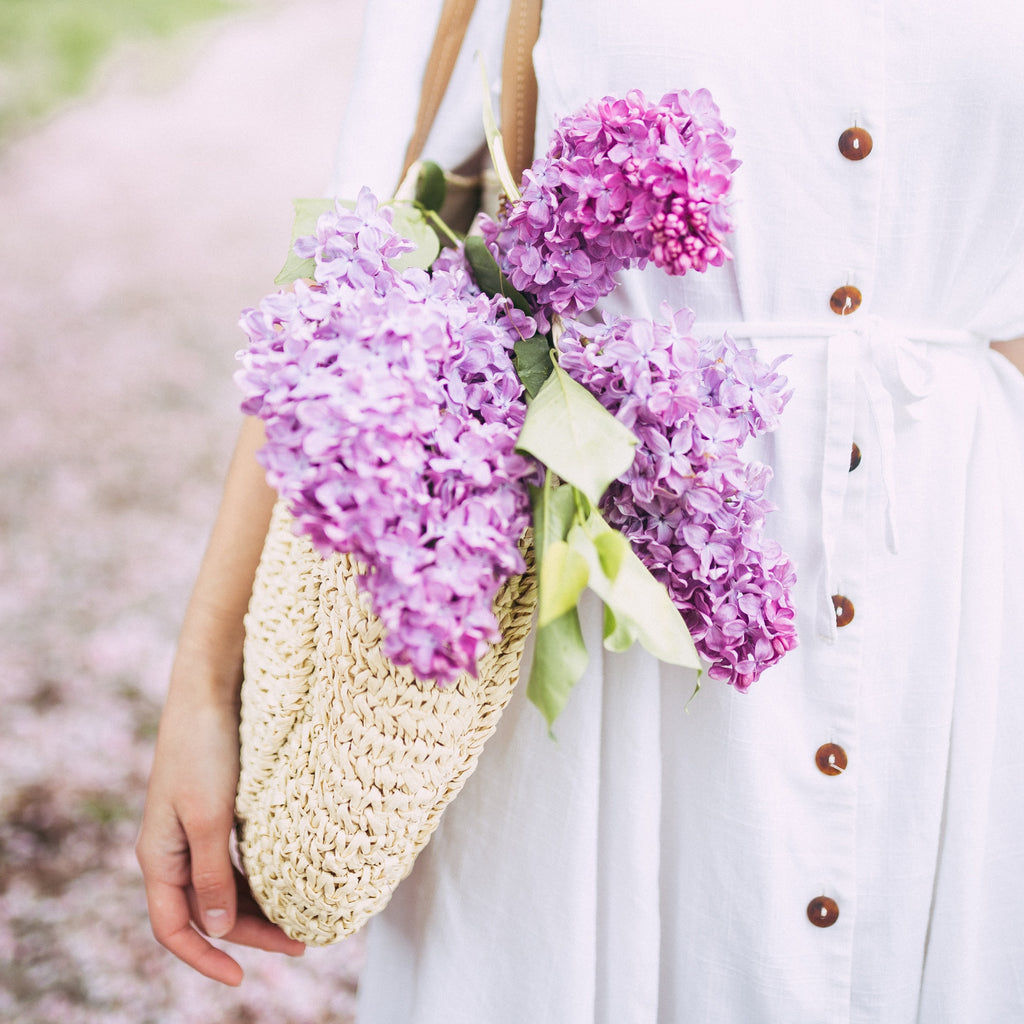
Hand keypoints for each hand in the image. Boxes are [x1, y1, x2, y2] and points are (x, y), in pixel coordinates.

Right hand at [136, 686, 304, 984]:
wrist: (211, 690)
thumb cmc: (205, 750)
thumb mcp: (210, 817)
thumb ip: (213, 874)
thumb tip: (217, 929)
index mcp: (159, 856)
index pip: (174, 928)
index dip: (205, 959)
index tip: (243, 978)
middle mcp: (173, 848)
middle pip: (207, 910)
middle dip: (249, 932)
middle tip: (301, 942)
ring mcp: (195, 829)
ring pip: (225, 885)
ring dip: (258, 906)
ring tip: (303, 918)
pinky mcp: (217, 809)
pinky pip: (236, 858)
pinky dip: (260, 875)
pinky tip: (290, 880)